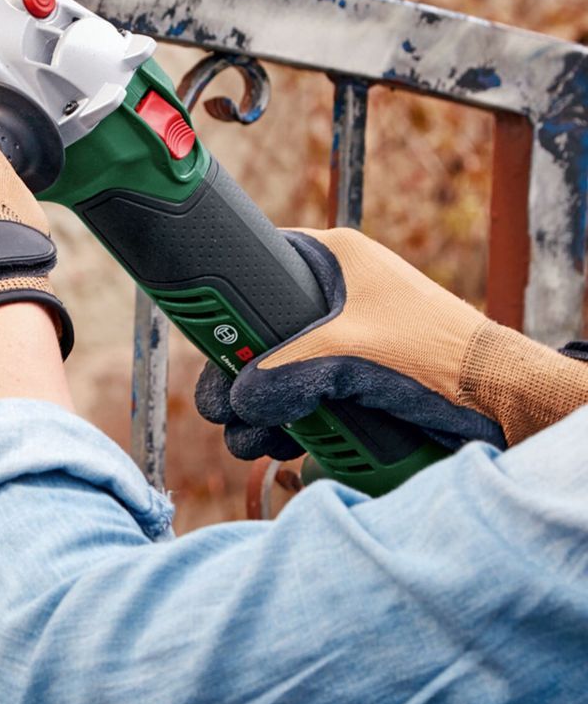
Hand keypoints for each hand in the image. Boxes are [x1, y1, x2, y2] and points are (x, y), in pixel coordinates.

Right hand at [195, 227, 587, 459]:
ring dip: (257, 407)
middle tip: (222, 404)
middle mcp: (334, 295)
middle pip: (259, 330)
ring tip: (248, 437)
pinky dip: (286, 420)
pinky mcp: (352, 377)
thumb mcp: (351, 355)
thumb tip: (239, 401)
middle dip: (238, 374)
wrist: (502, 406)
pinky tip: (275, 443)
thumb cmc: (442, 356)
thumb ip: (289, 373)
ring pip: (277, 368)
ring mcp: (343, 339)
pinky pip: (302, 394)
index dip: (225, 295)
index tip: (201, 327)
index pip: (257, 263)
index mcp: (334, 261)